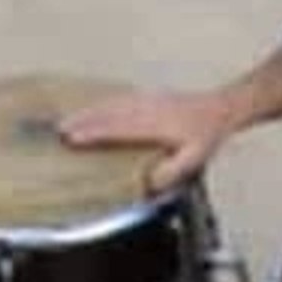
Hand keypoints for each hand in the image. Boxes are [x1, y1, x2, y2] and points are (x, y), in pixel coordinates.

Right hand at [58, 90, 238, 192]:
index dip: (93, 134)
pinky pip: (120, 98)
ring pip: (111, 104)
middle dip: (83, 121)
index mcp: (154, 124)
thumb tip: (146, 184)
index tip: (72, 138)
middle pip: (108, 114)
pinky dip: (102, 103)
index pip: (117, 129)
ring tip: (69, 119)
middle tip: (60, 130)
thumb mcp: (194, 159)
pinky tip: (95, 108)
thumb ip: (169, 173)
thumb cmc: (206, 134)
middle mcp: (147, 109)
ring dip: (89, 111)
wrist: (221, 108)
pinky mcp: (149, 97)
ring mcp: (147, 100)